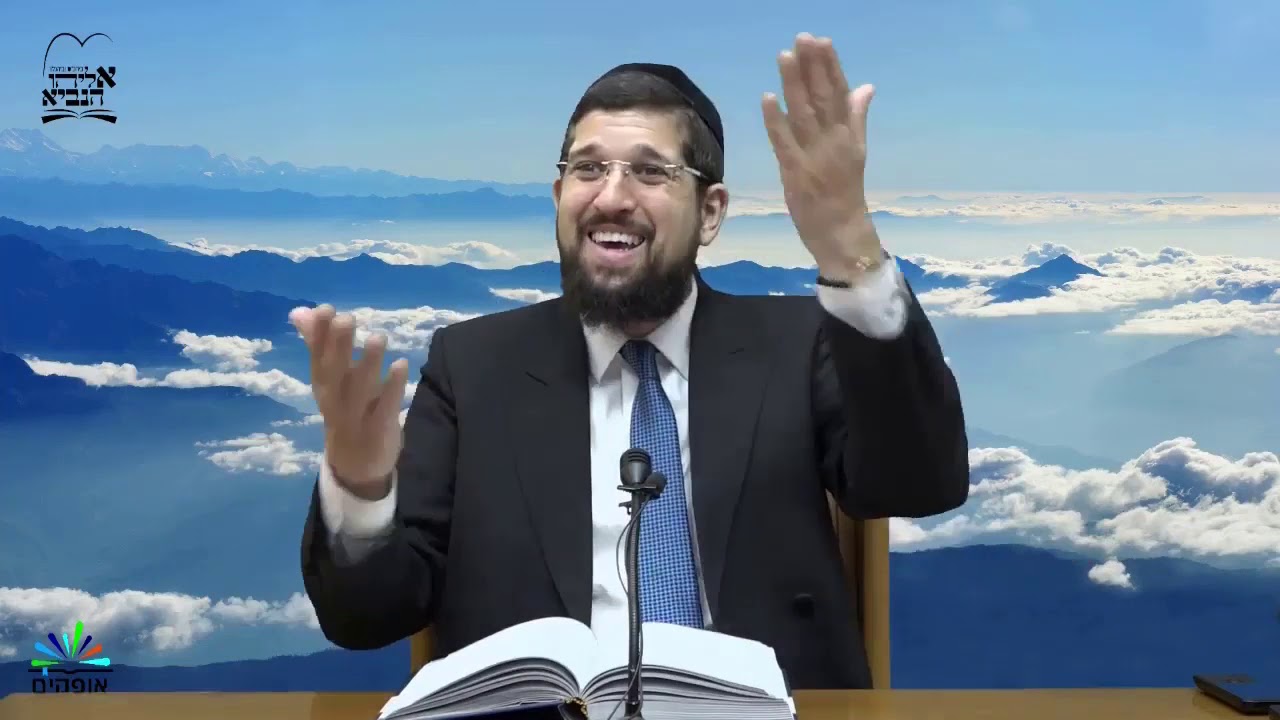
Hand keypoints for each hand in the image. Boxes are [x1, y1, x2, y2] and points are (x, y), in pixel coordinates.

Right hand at [289, 304, 409, 499]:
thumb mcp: (328, 381)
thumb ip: (317, 344)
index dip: (319, 335)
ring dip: (369, 363)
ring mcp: (356, 416)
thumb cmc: (343, 411)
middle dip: (340, 345)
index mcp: (322, 386)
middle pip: (335, 372)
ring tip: (378, 336)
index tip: (324, 309)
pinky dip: (393, 387)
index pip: (317, 358)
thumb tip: (299, 310)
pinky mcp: (379, 429)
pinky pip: (386, 407)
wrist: (354, 466)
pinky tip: (402, 365)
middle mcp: (335, 400)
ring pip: (361, 389)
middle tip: (347, 319)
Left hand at [762, 32, 881, 280]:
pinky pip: (784, 143)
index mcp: (849, 135)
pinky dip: (775, 120)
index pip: (840, 93)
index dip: (830, 66)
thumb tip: (866, 86)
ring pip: (803, 114)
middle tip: (802, 37)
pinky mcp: (796, 173)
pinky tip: (768, 98)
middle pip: (822, 98)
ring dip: (794, 84)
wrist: (843, 233)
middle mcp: (835, 141)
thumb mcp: (857, 151)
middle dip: (812, 67)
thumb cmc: (846, 193)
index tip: (821, 41)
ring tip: (785, 56)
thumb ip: (857, 118)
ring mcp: (815, 157)